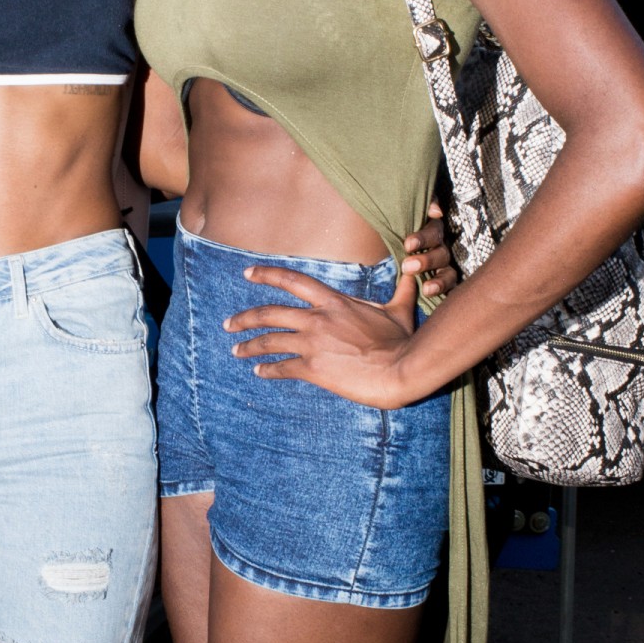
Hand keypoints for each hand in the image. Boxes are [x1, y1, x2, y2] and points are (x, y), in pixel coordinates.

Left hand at [225, 263, 420, 406]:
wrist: (401, 368)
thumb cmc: (402, 341)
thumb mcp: (400, 310)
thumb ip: (402, 290)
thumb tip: (414, 271)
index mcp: (334, 302)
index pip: (293, 281)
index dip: (267, 275)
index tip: (247, 273)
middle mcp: (317, 319)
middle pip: (269, 313)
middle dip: (244, 318)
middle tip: (229, 323)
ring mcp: (312, 343)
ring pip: (269, 341)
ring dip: (248, 346)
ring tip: (236, 350)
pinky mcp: (312, 368)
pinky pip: (281, 368)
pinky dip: (267, 369)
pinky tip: (258, 371)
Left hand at [402, 200, 457, 295]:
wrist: (379, 254)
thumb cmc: (394, 228)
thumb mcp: (398, 214)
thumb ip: (421, 206)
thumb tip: (436, 211)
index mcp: (429, 229)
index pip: (433, 229)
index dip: (423, 238)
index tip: (408, 245)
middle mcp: (438, 246)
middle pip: (440, 252)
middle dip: (425, 260)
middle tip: (407, 266)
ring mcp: (442, 265)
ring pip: (447, 270)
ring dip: (437, 279)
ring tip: (425, 288)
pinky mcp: (442, 280)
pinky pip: (448, 285)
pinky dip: (441, 288)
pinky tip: (429, 292)